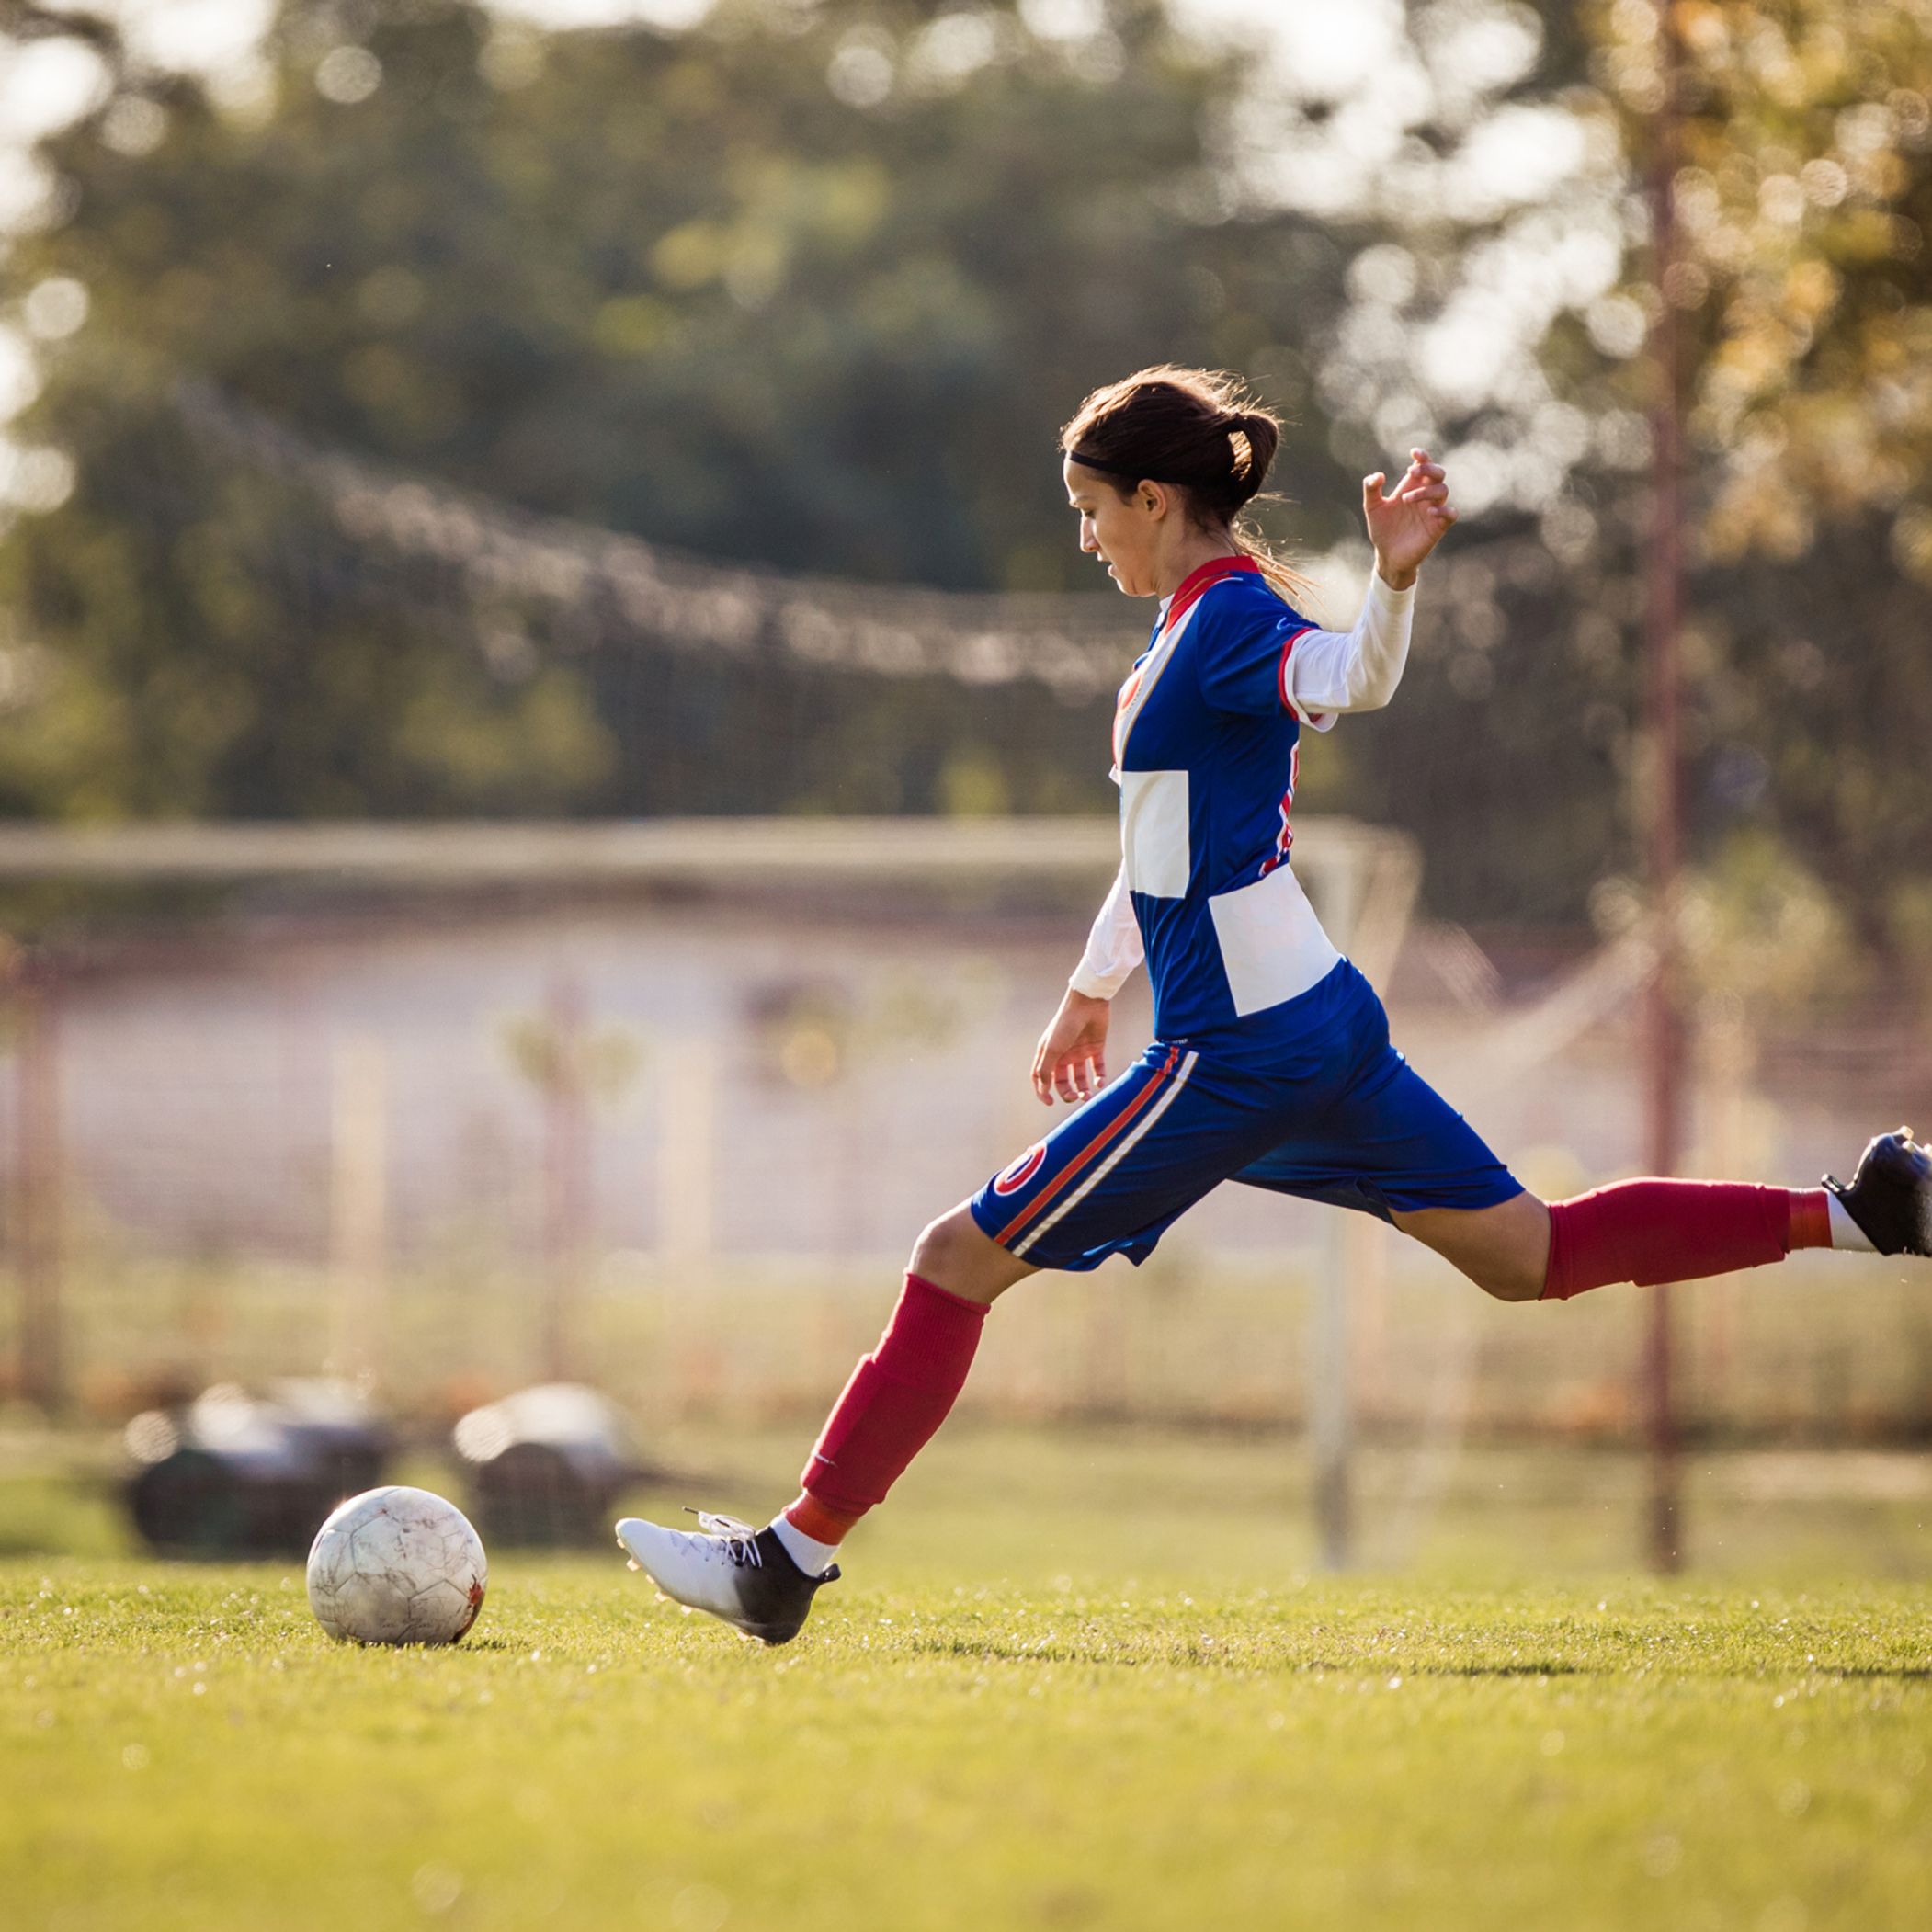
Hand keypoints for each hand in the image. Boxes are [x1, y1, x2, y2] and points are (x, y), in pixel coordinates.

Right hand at [1031, 989, 1110, 1105]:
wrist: (1088, 1004)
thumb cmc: (1065, 1024)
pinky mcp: (1095, 1049)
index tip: (1050, 1103)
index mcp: (1048, 1053)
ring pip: (1080, 1078)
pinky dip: (1099, 1078)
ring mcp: (1079, 1052)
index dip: (1042, 1091)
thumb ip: (1045, 1070)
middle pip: (1062, 1081)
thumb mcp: (1052, 1049)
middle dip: (1067, 1093)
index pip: (1041, 1077)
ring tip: (1088, 1095)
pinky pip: (1097, 1068)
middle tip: (1074, 1098)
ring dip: (1083, 1089)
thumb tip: (1043, 1090)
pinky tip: (1100, 1082)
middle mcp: (1063, 1054)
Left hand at [1363, 449, 1455, 589]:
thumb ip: (1371, 489)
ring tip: (1406, 500)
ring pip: (1443, 490)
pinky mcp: (1438, 527)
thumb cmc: (1382, 529)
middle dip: (1428, 468)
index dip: (1423, 456)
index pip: (1424, 465)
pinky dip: (1444, 510)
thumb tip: (1378, 476)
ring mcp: (1433, 511)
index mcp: (1412, 487)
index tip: (1414, 453)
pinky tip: (1429, 512)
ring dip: (1426, 490)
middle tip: (1410, 472)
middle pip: (1438, 473)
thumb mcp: (1372, 507)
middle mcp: (1425, 496)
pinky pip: (1451, 514)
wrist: (1387, 556)